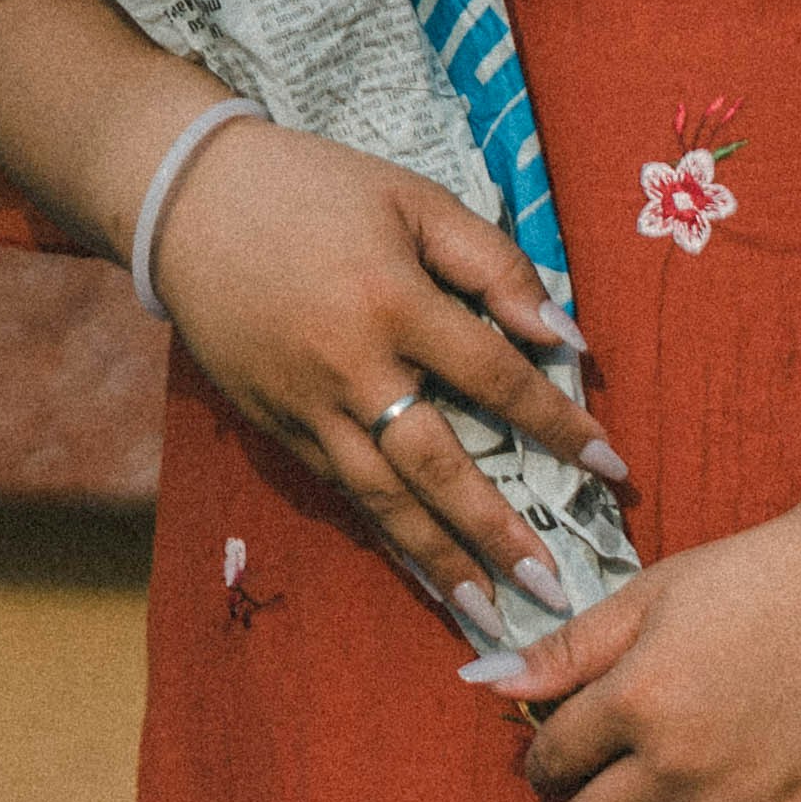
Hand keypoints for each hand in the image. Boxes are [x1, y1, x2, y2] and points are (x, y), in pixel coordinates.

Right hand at [143, 118, 611, 622]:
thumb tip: (561, 335)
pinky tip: (423, 571)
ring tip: (488, 611)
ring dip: (439, 561)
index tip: (612, 470)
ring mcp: (307, 405)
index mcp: (394, 303)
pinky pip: (340, 491)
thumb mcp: (415, 200)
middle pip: (438, 467)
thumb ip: (494, 263)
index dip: (558, 425)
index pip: (497, 378)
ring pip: (382, 499)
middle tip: (554, 589)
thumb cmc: (316, 190)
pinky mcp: (274, 424)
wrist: (188, 200)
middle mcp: (351, 368)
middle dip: (499, 532)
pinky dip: (385, 535)